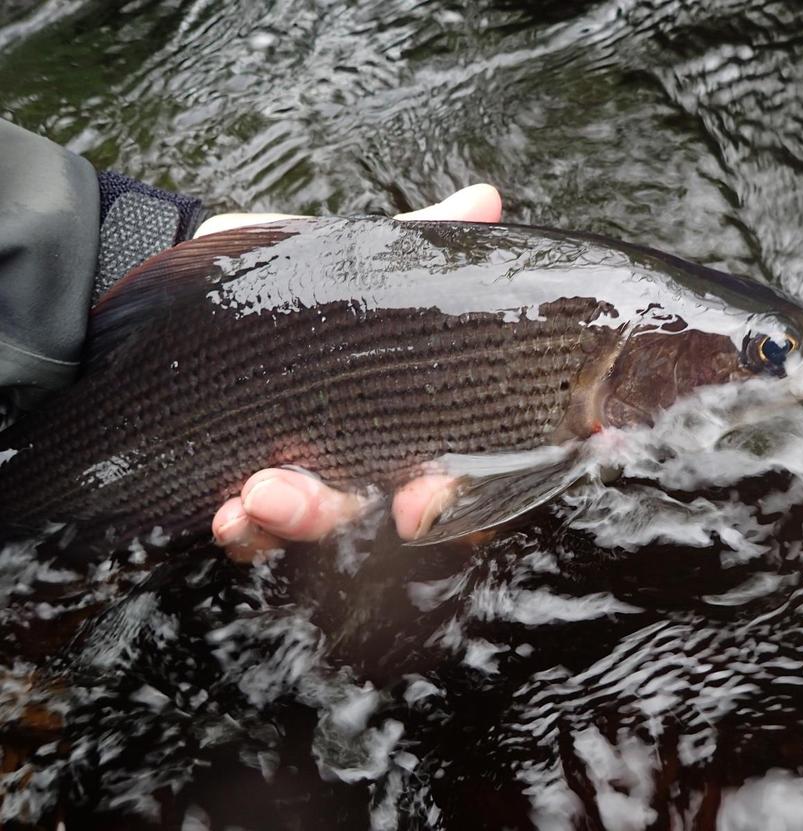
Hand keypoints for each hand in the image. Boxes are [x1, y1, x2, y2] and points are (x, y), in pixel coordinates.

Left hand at [210, 184, 501, 561]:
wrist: (188, 287)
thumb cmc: (286, 278)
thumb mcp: (348, 257)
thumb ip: (419, 241)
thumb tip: (486, 199)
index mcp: (394, 414)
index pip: (431, 470)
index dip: (438, 495)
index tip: (420, 505)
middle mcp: (350, 458)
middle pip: (362, 510)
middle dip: (338, 512)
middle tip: (307, 496)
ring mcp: (296, 477)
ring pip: (303, 525)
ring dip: (284, 522)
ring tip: (252, 498)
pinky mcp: (237, 484)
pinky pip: (248, 532)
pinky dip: (240, 532)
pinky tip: (222, 515)